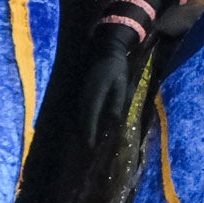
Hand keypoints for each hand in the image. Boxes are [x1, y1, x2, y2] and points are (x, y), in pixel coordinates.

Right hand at [77, 31, 139, 149]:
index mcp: (94, 94)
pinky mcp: (84, 93)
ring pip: (82, 116)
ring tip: (90, 144)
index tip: (90, 147)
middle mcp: (85, 96)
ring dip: (85, 129)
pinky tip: (90, 129)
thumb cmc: (117, 69)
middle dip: (86, 135)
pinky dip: (86, 121)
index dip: (90, 133)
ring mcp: (83, 94)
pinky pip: (83, 111)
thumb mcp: (121, 86)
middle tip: (90, 151)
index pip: (91, 118)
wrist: (107, 51)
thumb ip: (117, 103)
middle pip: (83, 119)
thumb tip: (114, 121)